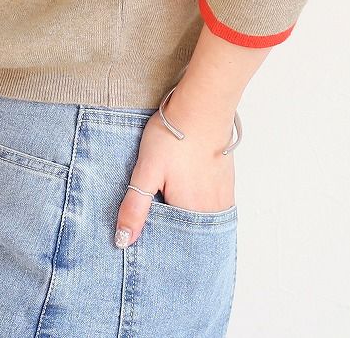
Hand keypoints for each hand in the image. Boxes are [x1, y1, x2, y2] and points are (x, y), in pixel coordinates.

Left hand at [113, 96, 236, 248]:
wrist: (202, 107)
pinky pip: (214, 207)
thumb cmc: (172, 137)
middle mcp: (212, 211)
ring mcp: (223, 197)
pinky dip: (200, 207)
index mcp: (190, 213)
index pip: (174, 243)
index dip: (159, 243)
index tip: (146, 238)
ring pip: (203, 221)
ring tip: (171, 206)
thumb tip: (123, 241)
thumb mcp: (146, 171)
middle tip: (158, 219)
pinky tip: (188, 193)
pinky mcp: (227, 182)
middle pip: (190, 235)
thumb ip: (135, 208)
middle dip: (174, 234)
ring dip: (188, 220)